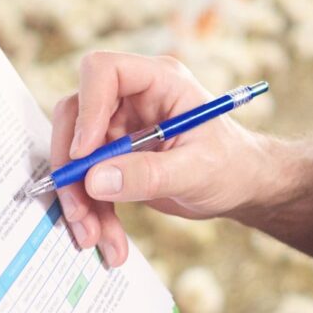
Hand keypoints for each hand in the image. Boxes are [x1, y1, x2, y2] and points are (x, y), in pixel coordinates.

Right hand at [49, 51, 274, 266]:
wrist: (240, 185)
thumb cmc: (232, 165)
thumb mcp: (197, 171)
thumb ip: (148, 174)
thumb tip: (95, 180)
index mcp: (159, 81)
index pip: (104, 71)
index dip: (87, 107)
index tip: (84, 153)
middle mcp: (134, 97)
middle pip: (76, 115)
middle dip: (72, 166)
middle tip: (79, 210)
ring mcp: (121, 126)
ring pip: (76, 154)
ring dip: (78, 199)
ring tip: (93, 237)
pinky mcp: (114, 156)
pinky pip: (88, 179)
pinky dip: (92, 211)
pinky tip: (108, 240)